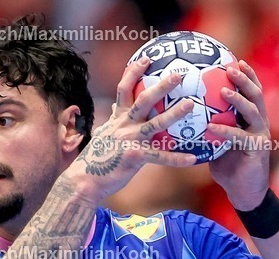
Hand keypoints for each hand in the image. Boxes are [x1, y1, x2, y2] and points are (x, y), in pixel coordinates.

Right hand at [64, 57, 197, 203]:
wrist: (85, 180)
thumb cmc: (96, 159)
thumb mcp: (103, 134)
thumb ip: (112, 120)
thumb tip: (114, 105)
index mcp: (117, 118)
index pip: (124, 89)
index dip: (135, 72)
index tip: (147, 59)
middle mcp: (124, 125)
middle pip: (144, 100)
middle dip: (161, 86)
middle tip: (178, 75)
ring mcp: (130, 140)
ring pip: (156, 124)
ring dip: (174, 113)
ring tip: (190, 104)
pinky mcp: (135, 157)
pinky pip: (160, 157)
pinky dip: (177, 158)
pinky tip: (192, 159)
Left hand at [207, 60, 270, 210]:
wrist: (244, 193)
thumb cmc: (228, 167)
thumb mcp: (217, 143)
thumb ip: (208, 127)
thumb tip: (184, 115)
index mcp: (251, 120)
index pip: (252, 92)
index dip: (246, 75)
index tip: (234, 60)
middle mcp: (259, 124)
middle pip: (256, 95)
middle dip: (245, 79)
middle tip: (230, 68)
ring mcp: (260, 136)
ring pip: (253, 112)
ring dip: (239, 100)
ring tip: (224, 91)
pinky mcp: (256, 151)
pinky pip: (240, 137)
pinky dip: (225, 131)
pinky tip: (211, 126)